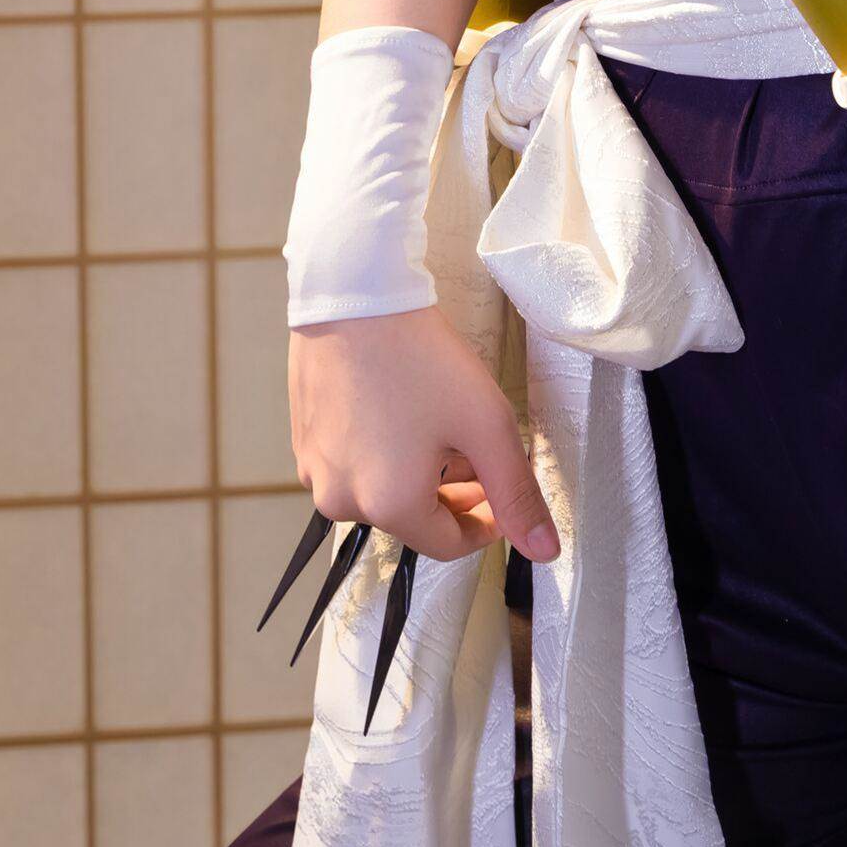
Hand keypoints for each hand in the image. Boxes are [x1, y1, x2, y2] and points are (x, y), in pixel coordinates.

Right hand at [288, 312, 559, 568]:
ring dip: (416, 472)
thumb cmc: (421, 357)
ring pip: (382, 491)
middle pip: (414, 517)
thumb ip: (516, 494)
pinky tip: (399, 411)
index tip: (501, 489)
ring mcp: (314, 471)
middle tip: (474, 447)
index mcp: (389, 505)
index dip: (486, 522)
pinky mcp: (302, 442)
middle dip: (452, 491)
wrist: (355, 295)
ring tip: (437, 423)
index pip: (448, 544)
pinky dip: (381, 453)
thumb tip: (545, 551)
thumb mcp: (486, 425)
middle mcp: (342, 500)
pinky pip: (351, 465)